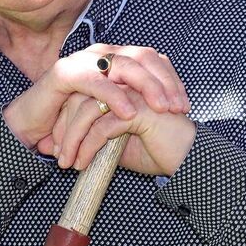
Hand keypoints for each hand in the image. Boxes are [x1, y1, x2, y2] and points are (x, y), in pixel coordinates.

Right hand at [2, 44, 189, 150]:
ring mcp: (83, 60)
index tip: (185, 106)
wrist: (30, 128)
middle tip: (178, 108)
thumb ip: (134, 104)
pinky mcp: (65, 73)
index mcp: (114, 58)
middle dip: (165, 83)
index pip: (152, 59)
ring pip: (124, 65)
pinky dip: (114, 96)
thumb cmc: (71, 122)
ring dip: (147, 87)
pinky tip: (129, 112)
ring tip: (161, 109)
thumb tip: (171, 109)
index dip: (172, 80)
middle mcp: (101, 54)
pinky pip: (96, 82)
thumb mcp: (111, 113)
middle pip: (143, 58)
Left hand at [36, 87, 196, 176]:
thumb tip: (60, 144)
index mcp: (122, 83)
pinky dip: (87, 147)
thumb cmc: (157, 150)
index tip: (55, 144)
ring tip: (66, 163)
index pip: (83, 91)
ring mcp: (133, 93)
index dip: (65, 117)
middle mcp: (127, 82)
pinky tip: (83, 163)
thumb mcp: (117, 143)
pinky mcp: (140, 110)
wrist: (189, 161)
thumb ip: (93, 136)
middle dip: (64, 127)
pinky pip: (102, 127)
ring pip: (87, 110)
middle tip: (56, 154)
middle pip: (80, 96)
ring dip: (72, 138)